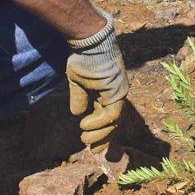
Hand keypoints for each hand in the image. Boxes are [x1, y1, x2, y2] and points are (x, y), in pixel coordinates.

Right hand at [67, 9, 128, 148]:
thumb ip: (79, 98)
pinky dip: (98, 123)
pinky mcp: (118, 92)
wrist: (89, 43)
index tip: (90, 145)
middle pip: (113, 123)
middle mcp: (117, 94)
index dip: (99, 132)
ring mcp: (119, 93)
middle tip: (93, 151)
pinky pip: (111, 115)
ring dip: (99, 134)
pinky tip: (84, 126)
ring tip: (85, 140)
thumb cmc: (83, 58)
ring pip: (113, 122)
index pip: (107, 117)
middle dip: (103, 139)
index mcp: (108, 92)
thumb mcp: (77, 82)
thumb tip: (75, 113)